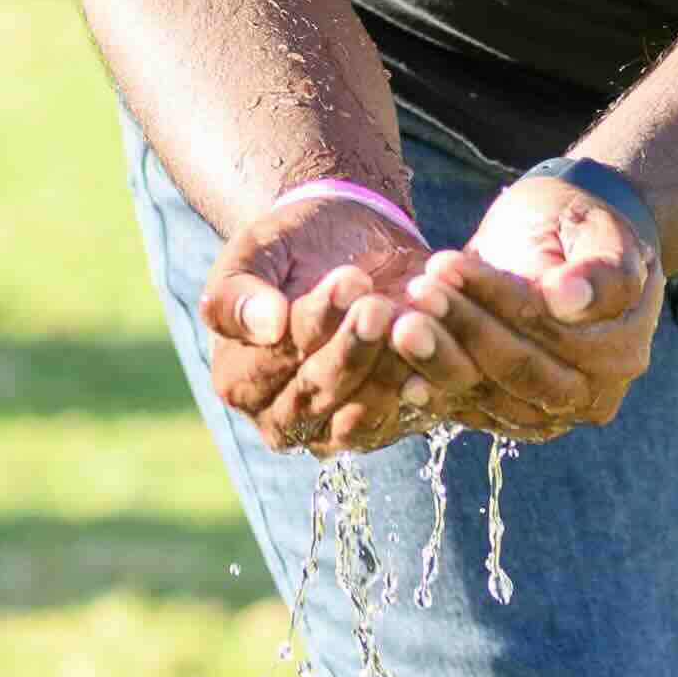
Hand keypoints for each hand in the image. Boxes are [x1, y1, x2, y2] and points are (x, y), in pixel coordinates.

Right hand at [202, 179, 460, 457]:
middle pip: (319, 391)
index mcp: (238, 380)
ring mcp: (333, 431)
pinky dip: (422, 385)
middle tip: (381, 305)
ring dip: (389, 369)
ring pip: (362, 413)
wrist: (343, 245)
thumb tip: (266, 324)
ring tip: (412, 322)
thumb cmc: (288, 249)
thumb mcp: (252, 255)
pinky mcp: (383, 427)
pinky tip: (439, 347)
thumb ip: (238, 293)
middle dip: (353, 347)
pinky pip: (404, 417)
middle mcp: (281, 419)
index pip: (275, 359)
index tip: (350, 280)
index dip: (314, 322)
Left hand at [391, 168, 663, 444]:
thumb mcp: (605, 231)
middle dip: (463, 330)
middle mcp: (589, 396)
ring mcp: (547, 411)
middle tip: (414, 293)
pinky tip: (398, 369)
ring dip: (438, 360)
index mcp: (620, 352)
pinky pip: (467, 407)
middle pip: (519, 371)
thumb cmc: (582, 223)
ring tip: (398, 322)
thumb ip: (602, 271)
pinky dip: (434, 389)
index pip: (551, 330)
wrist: (563, 239)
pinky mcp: (508, 412)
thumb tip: (568, 299)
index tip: (445, 264)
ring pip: (487, 394)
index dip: (497, 298)